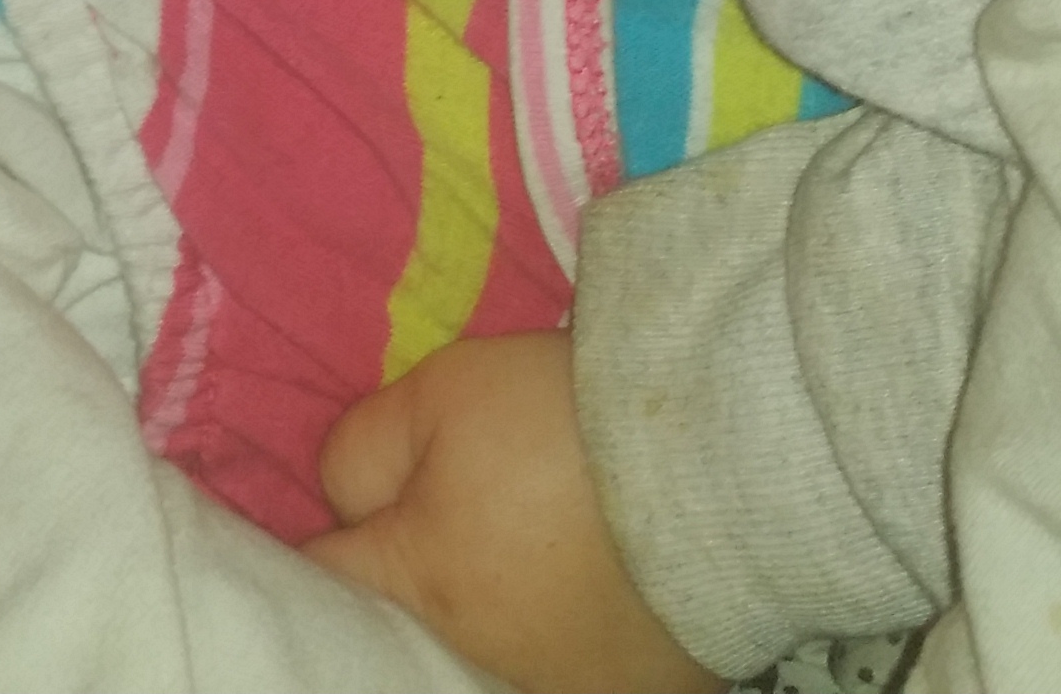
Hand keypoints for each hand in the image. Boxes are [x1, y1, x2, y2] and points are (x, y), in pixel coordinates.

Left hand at [305, 331, 711, 693]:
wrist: (733, 464)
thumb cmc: (562, 422)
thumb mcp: (434, 395)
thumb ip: (362, 453)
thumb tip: (344, 502)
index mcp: (417, 590)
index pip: (327, 572)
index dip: (334, 528)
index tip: (359, 501)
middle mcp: (481, 663)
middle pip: (413, 622)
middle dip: (412, 577)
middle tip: (448, 519)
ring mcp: (564, 689)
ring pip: (492, 647)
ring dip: (496, 605)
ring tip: (529, 548)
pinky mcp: (641, 693)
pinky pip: (575, 663)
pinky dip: (570, 630)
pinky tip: (591, 587)